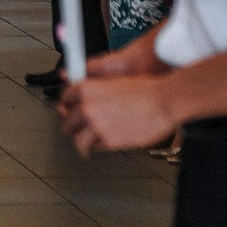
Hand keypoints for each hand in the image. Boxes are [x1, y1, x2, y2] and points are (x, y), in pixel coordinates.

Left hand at [60, 74, 177, 154]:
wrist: (162, 102)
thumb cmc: (144, 89)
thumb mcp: (113, 78)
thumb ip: (94, 86)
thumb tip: (83, 93)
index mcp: (86, 89)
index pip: (64, 99)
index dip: (67, 106)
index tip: (68, 110)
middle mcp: (87, 108)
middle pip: (66, 121)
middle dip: (70, 125)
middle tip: (73, 128)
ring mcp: (97, 126)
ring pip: (77, 139)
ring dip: (79, 141)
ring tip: (81, 144)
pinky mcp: (109, 141)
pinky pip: (94, 148)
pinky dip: (95, 147)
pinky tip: (98, 145)